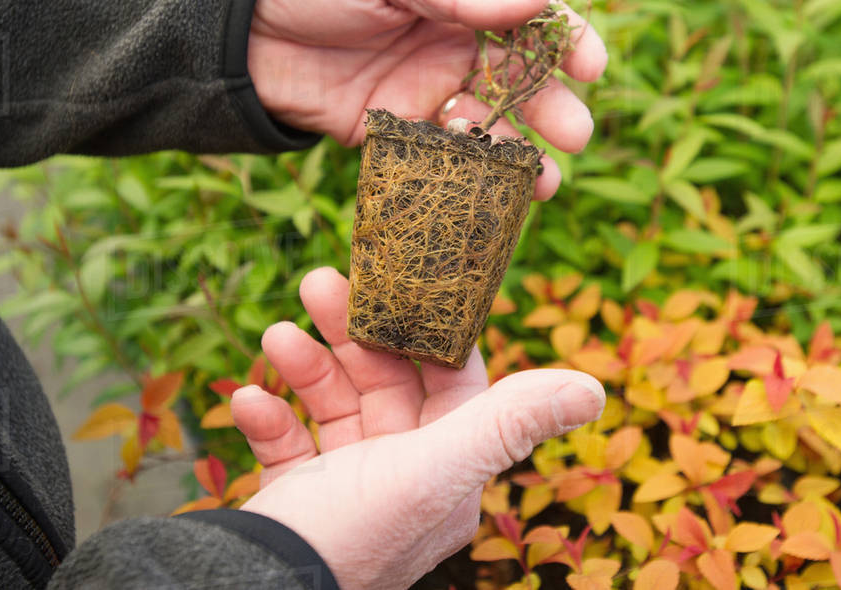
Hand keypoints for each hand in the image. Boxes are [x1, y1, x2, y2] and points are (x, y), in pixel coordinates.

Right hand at [230, 267, 605, 589]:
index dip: (427, 330)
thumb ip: (509, 424)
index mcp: (448, 472)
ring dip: (305, 365)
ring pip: (335, 404)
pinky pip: (287, 444)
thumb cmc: (350, 534)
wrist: (246, 587)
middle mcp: (405, 479)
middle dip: (353, 331)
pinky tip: (246, 399)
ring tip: (277, 333)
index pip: (451, 381)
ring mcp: (349, 489)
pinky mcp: (298, 501)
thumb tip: (594, 390)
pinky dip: (268, 417)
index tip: (401, 282)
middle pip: (387, 382)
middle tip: (320, 282)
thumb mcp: (433, 470)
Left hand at [247, 0, 607, 199]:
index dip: (566, 43)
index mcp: (456, 2)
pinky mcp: (385, 138)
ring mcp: (419, 97)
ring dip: (517, 157)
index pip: (527, 23)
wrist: (232, 21)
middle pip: (516, 85)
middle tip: (575, 135)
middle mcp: (448, 51)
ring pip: (484, 131)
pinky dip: (464, 182)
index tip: (593, 66)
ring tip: (543, 183)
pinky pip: (435, 163)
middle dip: (551, 111)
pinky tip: (487, 199)